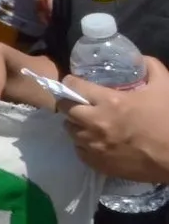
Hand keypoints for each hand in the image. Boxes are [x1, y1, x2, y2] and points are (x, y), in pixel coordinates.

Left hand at [62, 59, 168, 182]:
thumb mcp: (165, 87)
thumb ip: (152, 68)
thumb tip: (141, 59)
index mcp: (110, 102)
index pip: (74, 86)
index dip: (72, 81)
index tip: (74, 81)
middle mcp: (95, 123)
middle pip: (64, 109)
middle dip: (68, 102)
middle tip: (79, 101)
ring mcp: (94, 146)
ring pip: (70, 130)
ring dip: (75, 123)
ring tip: (87, 121)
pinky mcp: (98, 164)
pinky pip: (79, 150)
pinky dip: (83, 144)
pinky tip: (95, 140)